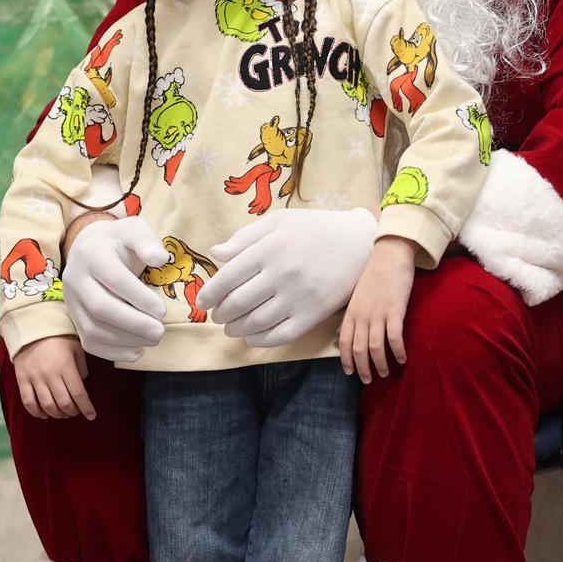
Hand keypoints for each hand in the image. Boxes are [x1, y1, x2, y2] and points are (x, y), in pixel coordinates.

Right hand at [12, 335, 96, 419]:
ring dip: (57, 414)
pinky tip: (44, 414)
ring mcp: (34, 378)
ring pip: (46, 405)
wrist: (33, 330)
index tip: (91, 416)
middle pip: (63, 402)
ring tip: (62, 414)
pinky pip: (28, 401)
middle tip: (76, 412)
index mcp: (66, 367)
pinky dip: (36, 412)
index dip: (86, 407)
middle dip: (72, 412)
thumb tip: (81, 386)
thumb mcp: (76, 349)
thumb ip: (81, 368)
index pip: (78, 393)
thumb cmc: (59, 340)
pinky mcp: (22, 380)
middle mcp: (50, 374)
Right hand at [62, 215, 171, 361]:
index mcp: (92, 253)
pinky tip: (137, 351)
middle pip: (100, 308)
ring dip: (126, 340)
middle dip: (134, 324)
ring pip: (93, 329)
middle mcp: (75, 278)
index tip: (162, 311)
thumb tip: (159, 259)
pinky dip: (113, 352)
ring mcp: (71, 301)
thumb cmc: (121, 242)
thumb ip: (148, 241)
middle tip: (160, 331)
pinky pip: (89, 342)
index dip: (139, 298)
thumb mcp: (136, 230)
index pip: (114, 279)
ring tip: (153, 340)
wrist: (92, 249)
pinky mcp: (74, 319)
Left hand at [196, 208, 377, 347]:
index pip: (227, 278)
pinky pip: (280, 335)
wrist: (360, 243)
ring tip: (231, 327)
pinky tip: (252, 337)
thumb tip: (216, 254)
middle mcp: (282, 273)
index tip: (202, 302)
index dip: (209, 294)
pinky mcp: (314, 313)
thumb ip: (246, 236)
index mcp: (270, 248)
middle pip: (238, 303)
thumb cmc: (316, 229)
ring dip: (236, 329)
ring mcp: (299, 296)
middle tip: (217, 316)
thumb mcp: (280, 221)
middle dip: (221, 314)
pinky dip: (260, 340)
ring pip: (256, 322)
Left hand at [340, 237, 416, 382]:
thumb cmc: (375, 274)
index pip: (344, 343)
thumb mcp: (357, 295)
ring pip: (375, 348)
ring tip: (385, 372)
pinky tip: (402, 359)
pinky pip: (395, 338)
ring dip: (380, 364)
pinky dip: (398, 352)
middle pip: (358, 350)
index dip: (346, 361)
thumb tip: (343, 332)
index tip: (351, 373)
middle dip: (362, 369)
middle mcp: (362, 316)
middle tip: (368, 379)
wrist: (390, 255)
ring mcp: (378, 314)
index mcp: (352, 312)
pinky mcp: (395, 311)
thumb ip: (351, 315)